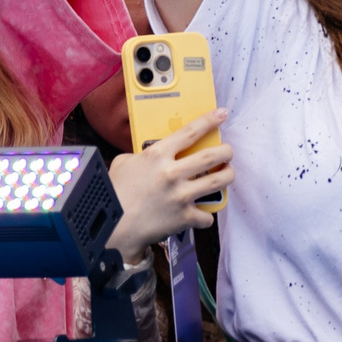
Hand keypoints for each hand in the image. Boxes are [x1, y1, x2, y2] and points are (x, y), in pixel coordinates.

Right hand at [106, 109, 233, 262]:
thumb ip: (139, 155)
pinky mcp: (184, 218)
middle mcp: (172, 173)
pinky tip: (202, 213)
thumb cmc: (115, 193)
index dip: (209, 120)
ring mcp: (181, 196)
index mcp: (157, 155)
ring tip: (227, 173)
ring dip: (227, 175)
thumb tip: (149, 155)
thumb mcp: (123, 163)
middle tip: (228, 151)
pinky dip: (206, 215)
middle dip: (226, 151)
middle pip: (212, 156)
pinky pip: (206, 216)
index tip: (221, 114)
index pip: (190, 132)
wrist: (112, 227)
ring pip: (218, 181)